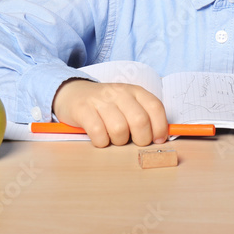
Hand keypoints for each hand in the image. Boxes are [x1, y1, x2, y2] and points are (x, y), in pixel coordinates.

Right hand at [51, 79, 168, 147]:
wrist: (72, 92)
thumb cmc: (105, 104)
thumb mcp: (127, 103)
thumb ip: (144, 115)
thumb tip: (161, 137)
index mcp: (134, 90)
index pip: (155, 107)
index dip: (160, 127)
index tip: (158, 140)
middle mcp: (119, 93)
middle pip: (139, 120)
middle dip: (141, 139)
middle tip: (134, 143)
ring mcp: (100, 100)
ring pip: (119, 129)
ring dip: (119, 141)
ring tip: (114, 139)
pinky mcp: (83, 109)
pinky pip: (98, 133)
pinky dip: (102, 142)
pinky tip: (101, 139)